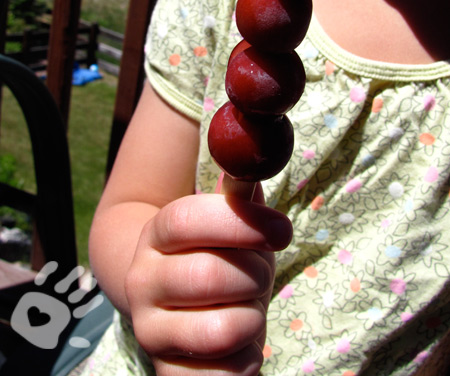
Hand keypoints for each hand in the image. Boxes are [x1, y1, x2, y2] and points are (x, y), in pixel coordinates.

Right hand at [124, 186, 291, 374]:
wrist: (175, 306)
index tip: (283, 229)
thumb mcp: (226, 225)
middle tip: (262, 275)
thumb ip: (239, 198)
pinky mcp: (167, 373)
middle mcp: (141, 280)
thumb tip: (252, 159)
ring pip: (220, 329)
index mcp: (156, 233)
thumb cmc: (215, 255)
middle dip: (255, 275)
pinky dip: (246, 358)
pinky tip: (238, 342)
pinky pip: (224, 374)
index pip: (188, 220)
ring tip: (246, 307)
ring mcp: (149, 331)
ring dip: (252, 318)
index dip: (240, 223)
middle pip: (208, 275)